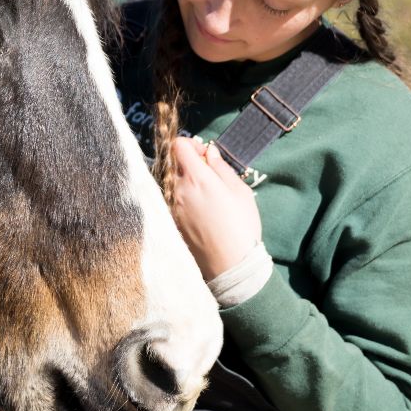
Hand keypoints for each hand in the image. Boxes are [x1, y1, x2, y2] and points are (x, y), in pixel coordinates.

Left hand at [170, 138, 262, 280]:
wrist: (230, 266)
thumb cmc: (241, 226)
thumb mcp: (239, 191)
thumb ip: (221, 168)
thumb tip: (209, 152)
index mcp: (196, 179)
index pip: (178, 146)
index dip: (190, 144)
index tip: (203, 153)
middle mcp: (178, 190)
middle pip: (171, 162)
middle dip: (186, 161)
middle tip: (205, 171)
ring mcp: (171, 207)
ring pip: (169, 181)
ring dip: (182, 179)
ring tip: (204, 192)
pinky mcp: (170, 221)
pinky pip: (169, 199)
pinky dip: (180, 196)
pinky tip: (198, 208)